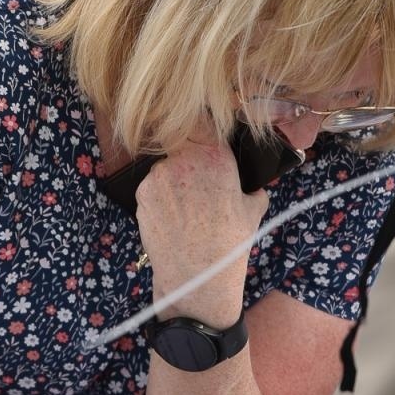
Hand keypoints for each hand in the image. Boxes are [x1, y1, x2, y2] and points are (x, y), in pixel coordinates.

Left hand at [136, 132, 268, 326]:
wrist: (197, 272)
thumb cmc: (229, 242)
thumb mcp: (253, 209)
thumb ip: (250, 188)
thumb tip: (251, 185)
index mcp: (214, 155)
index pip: (201, 122)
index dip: (201, 129)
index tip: (202, 138)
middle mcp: (182, 159)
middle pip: (180, 144)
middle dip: (187, 157)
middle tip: (196, 180)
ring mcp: (158, 175)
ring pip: (164, 167)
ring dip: (173, 179)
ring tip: (186, 206)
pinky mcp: (141, 192)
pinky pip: (152, 186)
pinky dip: (160, 196)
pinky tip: (172, 215)